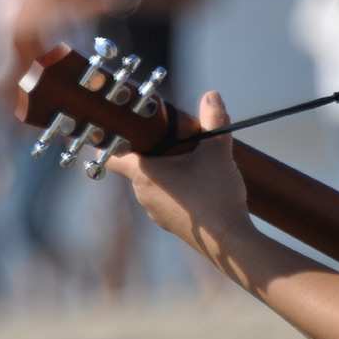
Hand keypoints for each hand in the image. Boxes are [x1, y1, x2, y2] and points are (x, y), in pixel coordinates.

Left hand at [106, 91, 251, 253]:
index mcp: (143, 173)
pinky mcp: (170, 223)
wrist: (230, 243)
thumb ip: (213, 120)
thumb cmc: (215, 195)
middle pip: (137, 164)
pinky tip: (200, 184)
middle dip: (152, 149)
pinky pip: (166, 198)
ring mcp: (155, 212)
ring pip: (153, 182)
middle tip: (172, 136)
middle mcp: (142, 194)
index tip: (111, 129)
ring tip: (191, 159)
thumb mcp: (217, 151)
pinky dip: (176, 188)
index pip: (111, 155)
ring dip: (166, 169)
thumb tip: (211, 95)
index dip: (109, 140)